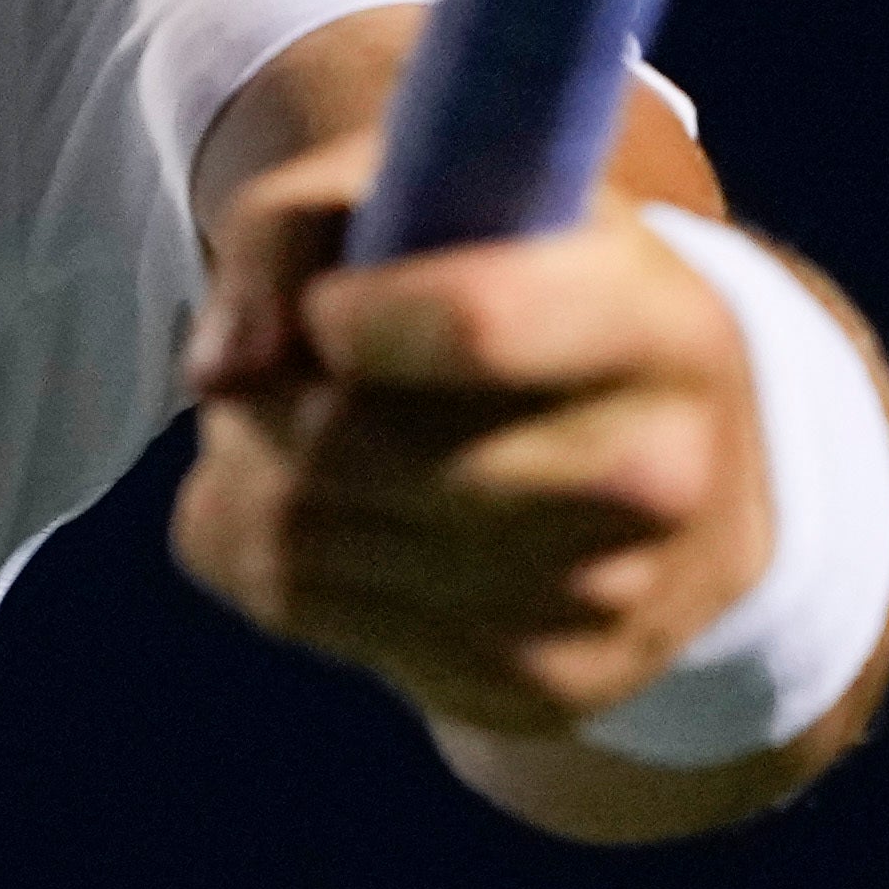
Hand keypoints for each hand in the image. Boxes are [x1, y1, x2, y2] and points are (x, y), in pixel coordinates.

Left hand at [169, 122, 775, 742]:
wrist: (666, 471)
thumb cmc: (517, 291)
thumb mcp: (429, 196)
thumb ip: (291, 229)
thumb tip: (222, 371)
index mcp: (656, 318)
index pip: (474, 325)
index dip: (343, 314)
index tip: (327, 307)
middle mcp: (658, 472)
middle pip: (355, 445)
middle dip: (275, 396)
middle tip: (292, 368)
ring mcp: (606, 600)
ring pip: (306, 540)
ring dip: (252, 474)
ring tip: (302, 435)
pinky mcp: (539, 692)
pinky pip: (305, 614)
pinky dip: (268, 556)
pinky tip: (335, 515)